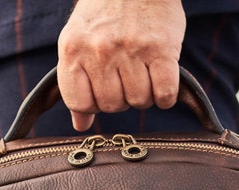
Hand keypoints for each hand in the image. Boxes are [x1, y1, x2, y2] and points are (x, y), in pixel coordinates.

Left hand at [57, 0, 185, 131]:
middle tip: (126, 75)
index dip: (93, 104)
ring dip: (144, 94)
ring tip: (143, 71)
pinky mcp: (162, 49)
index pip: (79, 104)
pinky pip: (164, 95)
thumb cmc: (106, 13)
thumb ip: (76, 85)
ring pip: (139, 102)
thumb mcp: (79, 42)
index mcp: (73, 49)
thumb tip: (81, 126)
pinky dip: (165, 95)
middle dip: (121, 97)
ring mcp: (131, 49)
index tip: (101, 89)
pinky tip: (161, 79)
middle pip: (112, 106)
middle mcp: (100, 50)